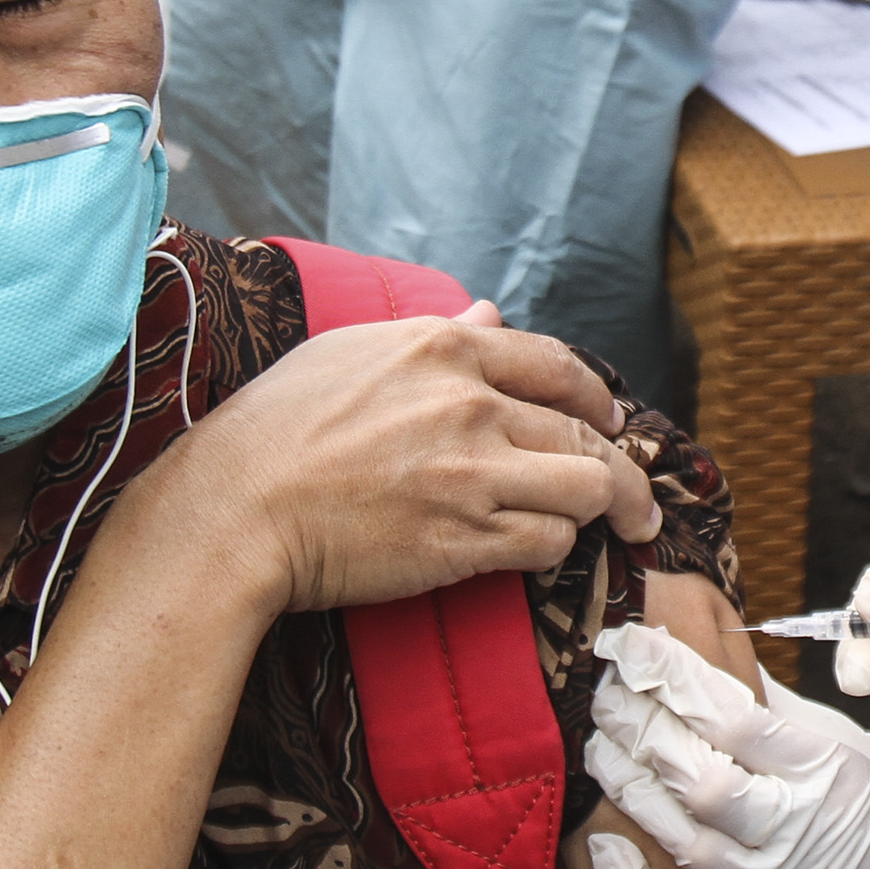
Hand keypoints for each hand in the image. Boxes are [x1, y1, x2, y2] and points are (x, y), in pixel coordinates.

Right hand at [136, 300, 655, 617]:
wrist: (234, 510)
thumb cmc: (274, 432)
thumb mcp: (350, 354)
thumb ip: (433, 337)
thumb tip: (490, 315)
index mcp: (443, 349)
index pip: (557, 364)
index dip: (596, 398)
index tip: (610, 422)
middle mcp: (471, 403)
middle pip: (585, 433)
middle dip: (623, 473)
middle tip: (635, 505)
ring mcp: (473, 471)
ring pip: (586, 488)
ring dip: (597, 514)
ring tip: (606, 535)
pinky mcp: (466, 536)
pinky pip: (548, 542)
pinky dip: (550, 548)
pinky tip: (532, 552)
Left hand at [584, 621, 869, 868]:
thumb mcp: (865, 755)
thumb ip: (790, 721)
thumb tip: (723, 675)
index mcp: (821, 767)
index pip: (724, 708)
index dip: (664, 671)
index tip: (626, 645)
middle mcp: (791, 824)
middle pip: (688, 765)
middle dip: (633, 721)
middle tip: (604, 695)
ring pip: (674, 829)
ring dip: (625, 784)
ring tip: (602, 749)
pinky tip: (605, 851)